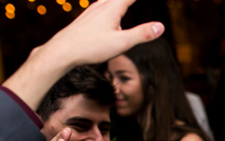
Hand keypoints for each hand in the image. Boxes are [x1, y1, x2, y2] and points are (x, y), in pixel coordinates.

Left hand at [2, 0, 163, 110]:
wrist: (63, 50)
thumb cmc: (91, 47)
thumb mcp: (121, 43)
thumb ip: (142, 34)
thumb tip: (161, 27)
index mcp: (113, 8)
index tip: (153, 0)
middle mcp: (102, 5)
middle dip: (128, 0)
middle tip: (133, 2)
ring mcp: (92, 10)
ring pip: (109, 0)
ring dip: (119, 2)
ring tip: (124, 4)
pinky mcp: (86, 17)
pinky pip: (102, 4)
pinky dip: (110, 4)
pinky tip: (106, 7)